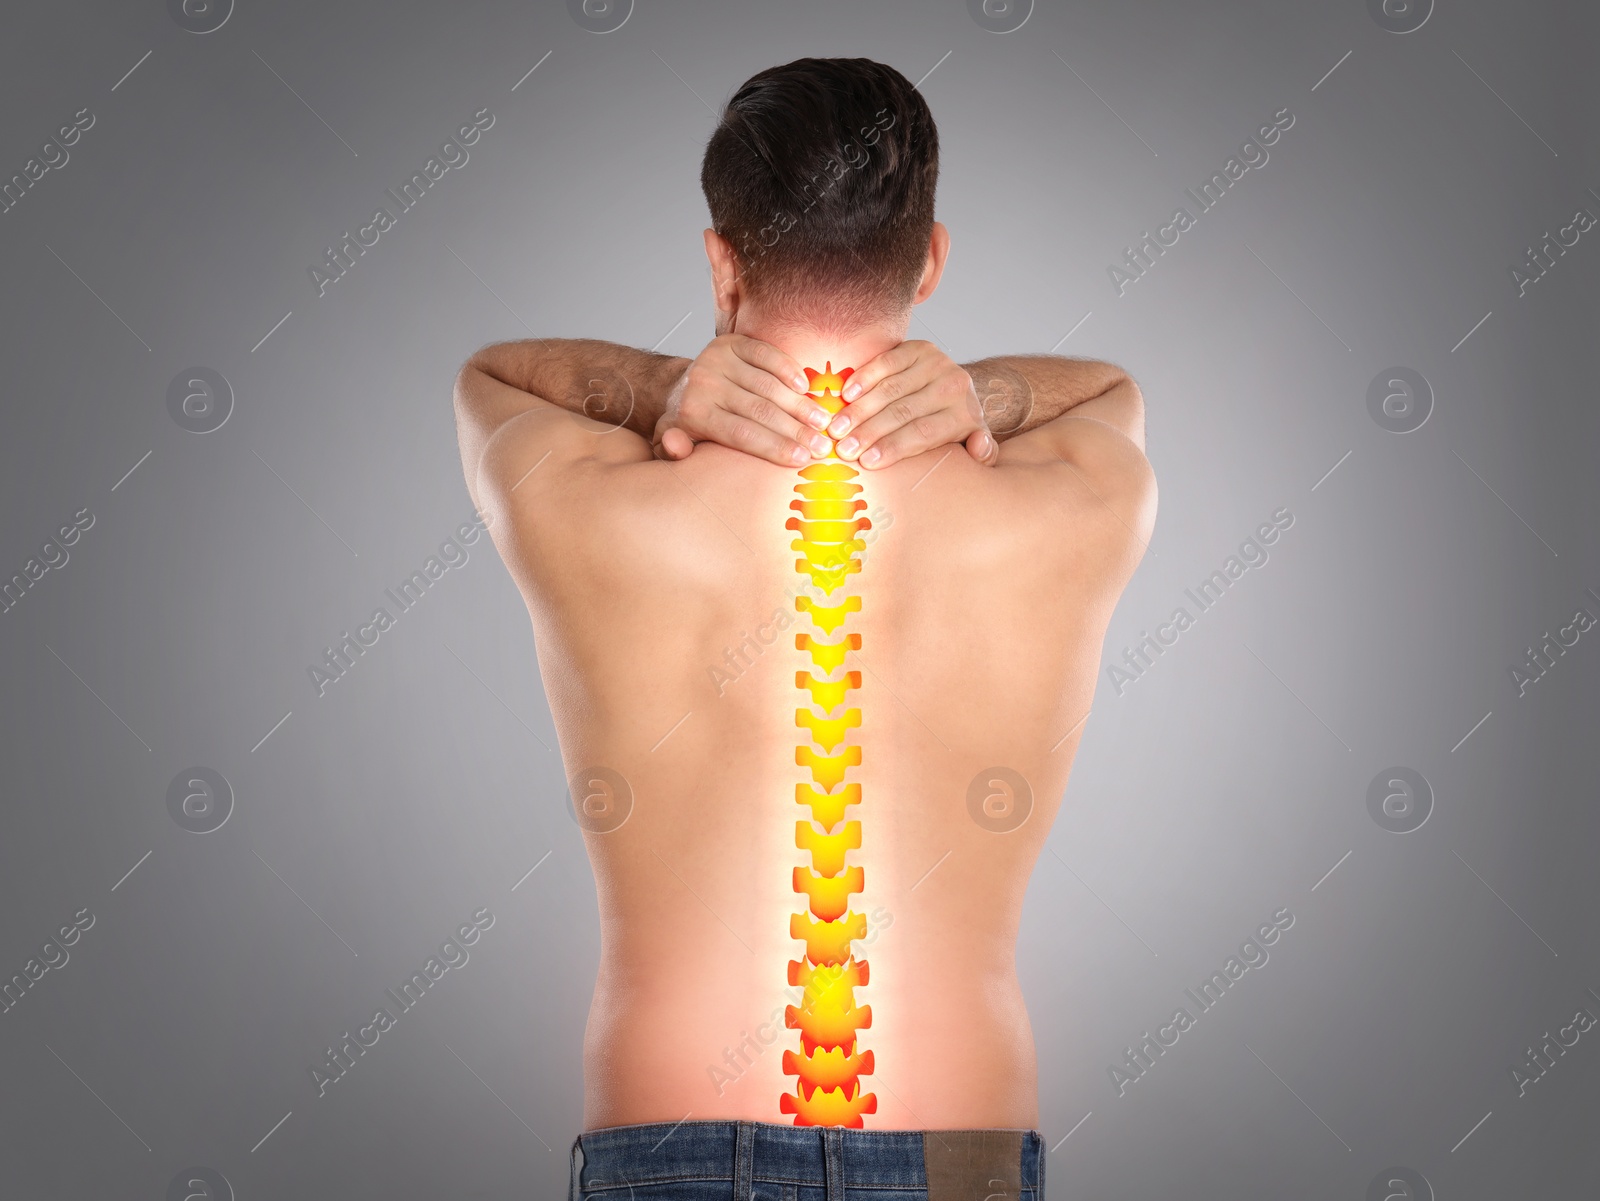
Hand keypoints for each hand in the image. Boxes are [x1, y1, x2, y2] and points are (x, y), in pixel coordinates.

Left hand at [652, 334, 836, 466]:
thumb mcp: (673, 442)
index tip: (803, 459)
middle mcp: (705, 383)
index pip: (742, 434)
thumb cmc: (687, 423)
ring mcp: (718, 360)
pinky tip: (807, 388)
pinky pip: (766, 354)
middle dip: (795, 430)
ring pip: (767, 385)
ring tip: (823, 422)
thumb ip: (673, 449)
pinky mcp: (731, 342)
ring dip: (799, 404)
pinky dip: (789, 370)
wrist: (675, 386)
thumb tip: (675, 447)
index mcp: (693, 414)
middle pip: (759, 411)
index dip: (775, 447)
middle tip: (823, 445)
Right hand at [828, 340, 998, 469]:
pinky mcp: (919, 348)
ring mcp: (936, 364)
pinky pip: (886, 362)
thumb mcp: (973, 443)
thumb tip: (980, 448)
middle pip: (904, 412)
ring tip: (836, 427)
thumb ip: (982, 453)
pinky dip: (864, 377)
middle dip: (870, 431)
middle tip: (843, 448)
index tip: (866, 461)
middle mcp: (953, 386)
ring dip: (860, 409)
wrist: (959, 386)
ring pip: (891, 388)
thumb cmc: (955, 425)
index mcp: (965, 415)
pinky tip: (845, 394)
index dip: (893, 447)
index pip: (923, 433)